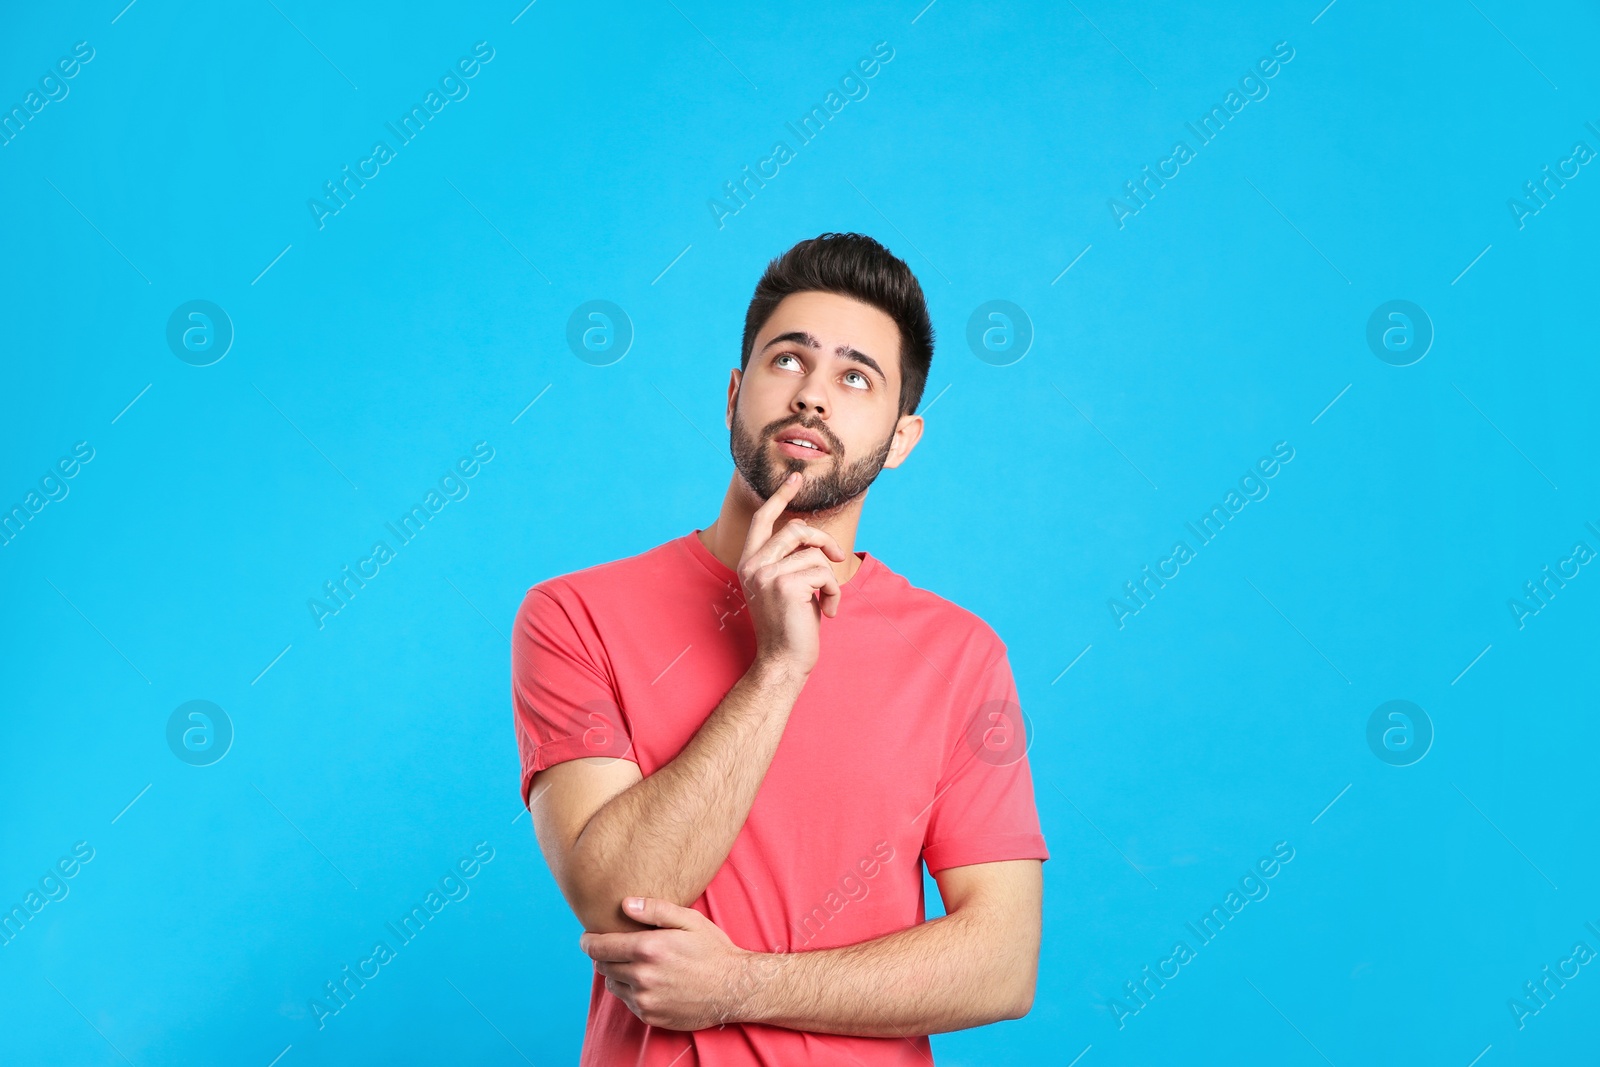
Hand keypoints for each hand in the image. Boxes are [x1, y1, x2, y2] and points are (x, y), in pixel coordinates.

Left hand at [579, 897, 759, 1030]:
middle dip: (605, 955)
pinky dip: (631, 991)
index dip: (589, 941)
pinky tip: (650, 982)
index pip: (599, 947)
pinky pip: (628, 1002)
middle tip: (618, 948)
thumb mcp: (689, 920)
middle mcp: (642, 976)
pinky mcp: (651, 1016)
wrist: (735, 988)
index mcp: (648, 949)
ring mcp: (645, 999)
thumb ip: (655, 909)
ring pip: (613, 984)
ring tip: (637, 965)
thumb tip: (625, 904)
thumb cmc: (713, 950)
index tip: (587, 938)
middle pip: (603, 965)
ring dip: (618, 973)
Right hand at [738, 472, 848, 675]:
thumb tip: (808, 533)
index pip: (762, 520)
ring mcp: (767, 574)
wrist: (783, 662)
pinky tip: (828, 612)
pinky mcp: (785, 585)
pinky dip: (834, 593)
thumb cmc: (790, 627)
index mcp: (749, 563)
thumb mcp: (785, 586)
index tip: (795, 478)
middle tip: (840, 557)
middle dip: (824, 540)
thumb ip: (789, 559)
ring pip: (814, 554)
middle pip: (796, 529)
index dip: (780, 496)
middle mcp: (752, 565)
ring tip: (827, 602)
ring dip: (830, 579)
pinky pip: (824, 573)